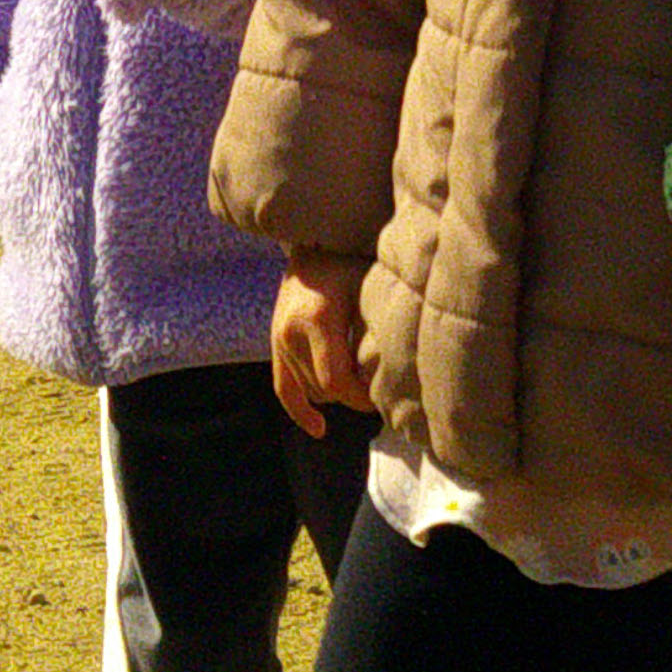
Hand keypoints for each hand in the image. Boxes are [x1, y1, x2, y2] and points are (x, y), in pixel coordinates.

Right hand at [271, 251, 374, 436]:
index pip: (336, 381)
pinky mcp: (274, 345)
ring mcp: (278, 340)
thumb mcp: (370, 289)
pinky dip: (300, 411)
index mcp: (317, 319)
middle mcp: (291, 333)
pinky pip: (283, 390)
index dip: (361, 396)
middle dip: (353, 393)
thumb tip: (396, 370)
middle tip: (380, 385)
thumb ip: (377, 329)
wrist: (315, 242)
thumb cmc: (351, 263)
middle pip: (324, 389)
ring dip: (336, 393)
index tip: (384, 394)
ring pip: (310, 391)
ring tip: (362, 379)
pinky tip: (319, 429)